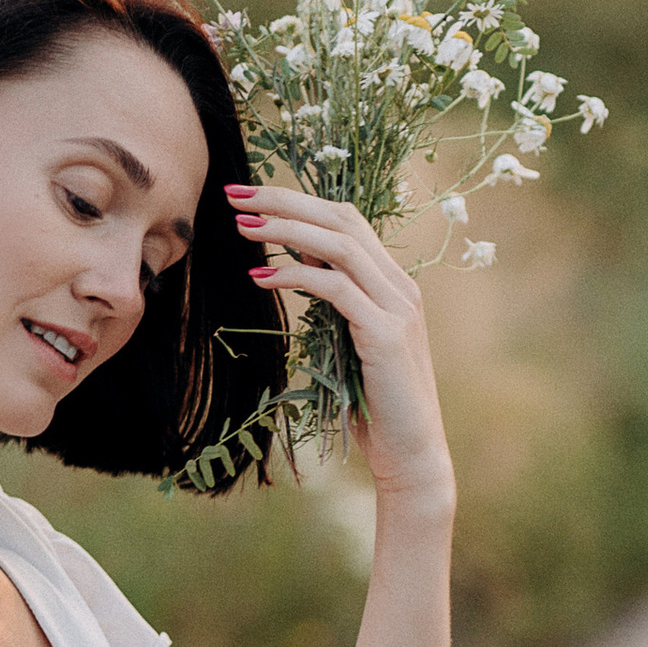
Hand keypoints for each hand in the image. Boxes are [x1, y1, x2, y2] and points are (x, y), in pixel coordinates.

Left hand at [229, 185, 455, 512]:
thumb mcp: (347, 340)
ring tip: (242, 226)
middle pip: (342, 219)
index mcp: (394, 283)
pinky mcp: (386, 336)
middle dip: (286, 200)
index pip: (347, 220)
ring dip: (286, 230)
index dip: (299, 201)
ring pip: (340, 246)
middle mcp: (401, 287)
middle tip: (236, 193)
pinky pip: (337, 289)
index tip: (251, 196)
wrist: (411, 453)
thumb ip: (333, 301)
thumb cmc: (374, 404)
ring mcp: (398, 308)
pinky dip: (296, 276)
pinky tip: (262, 277)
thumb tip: (298, 262)